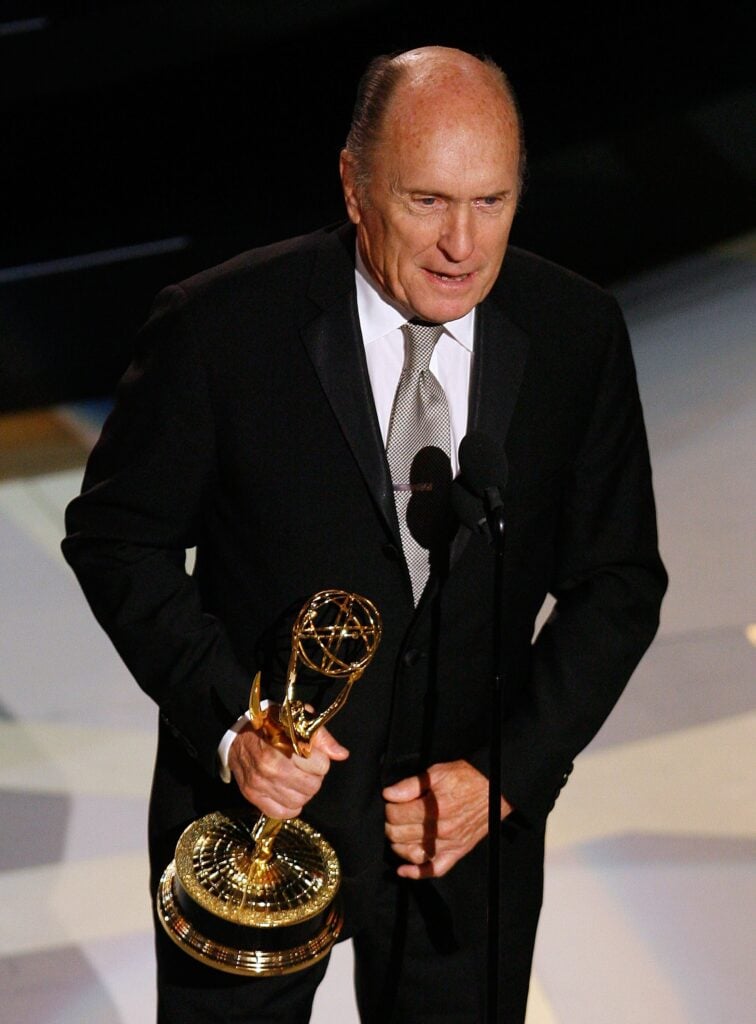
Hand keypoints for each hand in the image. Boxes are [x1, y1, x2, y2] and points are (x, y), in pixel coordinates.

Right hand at [228, 722, 348, 818]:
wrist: (239, 737)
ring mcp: (260, 783)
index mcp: (285, 744)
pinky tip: (288, 793)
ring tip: (296, 780)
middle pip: (312, 786)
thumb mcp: (298, 722)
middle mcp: (271, 766)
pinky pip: (281, 813)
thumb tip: (342, 754)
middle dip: (314, 777)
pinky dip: (289, 807)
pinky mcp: (252, 796)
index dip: (321, 761)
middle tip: (306, 769)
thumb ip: (322, 738)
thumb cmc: (272, 727)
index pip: (321, 766)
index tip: (313, 755)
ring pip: (299, 802)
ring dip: (302, 792)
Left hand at [382, 760, 512, 878]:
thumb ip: (412, 784)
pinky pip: (434, 870)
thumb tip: (388, 793)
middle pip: (399, 834)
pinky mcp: (456, 853)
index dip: (388, 807)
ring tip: (396, 832)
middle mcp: (440, 830)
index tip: (389, 801)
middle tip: (392, 814)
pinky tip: (402, 870)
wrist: (495, 790)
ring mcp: (448, 844)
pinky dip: (416, 873)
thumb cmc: (467, 778)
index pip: (396, 815)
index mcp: (434, 808)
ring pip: (411, 853)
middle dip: (389, 824)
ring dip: (397, 844)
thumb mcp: (439, 772)